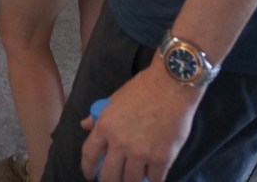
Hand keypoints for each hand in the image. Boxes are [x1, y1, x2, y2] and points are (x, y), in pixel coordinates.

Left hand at [80, 66, 199, 181]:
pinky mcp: (161, 159)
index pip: (89, 154)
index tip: (90, 175)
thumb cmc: (142, 88)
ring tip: (133, 177)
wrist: (170, 85)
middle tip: (114, 180)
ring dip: (131, 181)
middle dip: (109, 181)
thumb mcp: (115, 98)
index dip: (87, 168)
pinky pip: (153, 180)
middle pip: (109, 176)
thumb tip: (85, 125)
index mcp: (105, 126)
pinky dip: (151, 180)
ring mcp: (141, 153)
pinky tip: (151, 176)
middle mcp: (120, 143)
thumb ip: (100, 115)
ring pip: (131, 181)